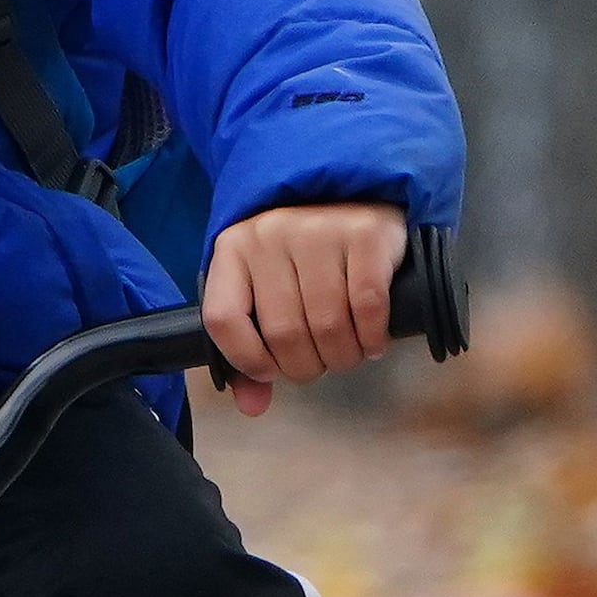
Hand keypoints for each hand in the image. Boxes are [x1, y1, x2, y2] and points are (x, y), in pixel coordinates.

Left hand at [199, 201, 406, 417]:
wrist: (353, 190)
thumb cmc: (303, 253)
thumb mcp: (267, 287)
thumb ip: (253, 347)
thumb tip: (253, 407)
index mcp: (233, 249)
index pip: (222, 319)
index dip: (249, 360)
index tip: (273, 370)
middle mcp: (270, 235)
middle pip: (283, 332)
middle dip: (308, 366)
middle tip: (324, 362)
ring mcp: (318, 230)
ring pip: (327, 325)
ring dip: (344, 356)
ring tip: (350, 352)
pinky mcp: (365, 234)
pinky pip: (367, 307)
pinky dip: (372, 337)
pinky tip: (374, 340)